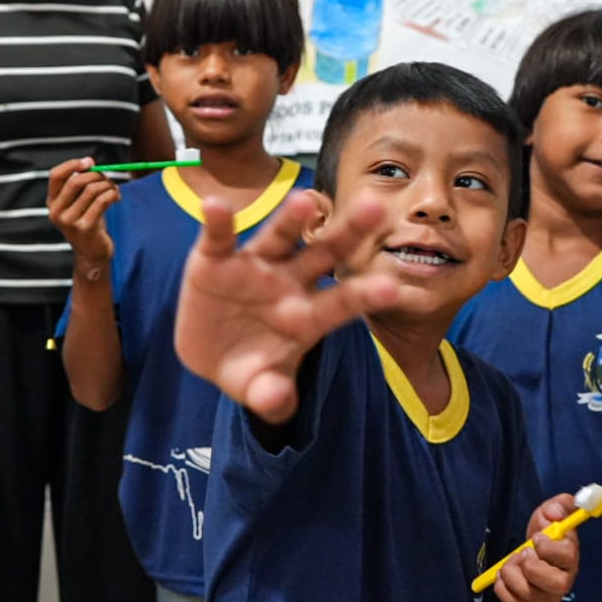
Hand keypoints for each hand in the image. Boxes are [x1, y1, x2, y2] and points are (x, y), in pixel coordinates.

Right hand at [48, 158, 120, 263]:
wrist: (92, 253)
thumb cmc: (88, 222)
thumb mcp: (79, 203)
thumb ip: (80, 185)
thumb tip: (90, 162)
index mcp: (52, 202)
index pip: (55, 175)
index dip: (72, 164)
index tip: (90, 161)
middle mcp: (56, 212)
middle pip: (76, 181)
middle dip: (96, 175)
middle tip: (108, 179)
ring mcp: (69, 221)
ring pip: (92, 190)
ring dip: (108, 185)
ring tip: (114, 189)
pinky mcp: (85, 228)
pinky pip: (102, 201)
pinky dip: (113, 194)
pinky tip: (117, 196)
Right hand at [174, 190, 399, 424]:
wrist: (208, 355)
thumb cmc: (249, 367)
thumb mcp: (258, 386)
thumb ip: (271, 395)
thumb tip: (277, 401)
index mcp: (309, 315)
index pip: (344, 302)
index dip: (366, 294)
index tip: (393, 287)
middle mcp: (289, 281)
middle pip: (324, 253)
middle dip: (349, 231)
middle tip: (376, 207)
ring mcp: (254, 266)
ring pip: (278, 237)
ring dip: (291, 218)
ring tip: (306, 200)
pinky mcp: (215, 259)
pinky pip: (218, 237)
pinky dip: (216, 222)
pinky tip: (215, 206)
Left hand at [493, 493, 580, 601]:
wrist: (529, 564)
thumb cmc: (540, 539)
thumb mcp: (547, 516)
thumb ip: (558, 507)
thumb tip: (556, 512)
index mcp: (570, 557)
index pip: (568, 556)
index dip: (549, 547)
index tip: (536, 538)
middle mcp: (563, 580)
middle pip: (555, 583)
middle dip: (531, 565)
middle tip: (523, 553)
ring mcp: (547, 597)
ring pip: (528, 592)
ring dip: (511, 572)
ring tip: (512, 562)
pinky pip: (512, 601)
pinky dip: (501, 586)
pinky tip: (504, 575)